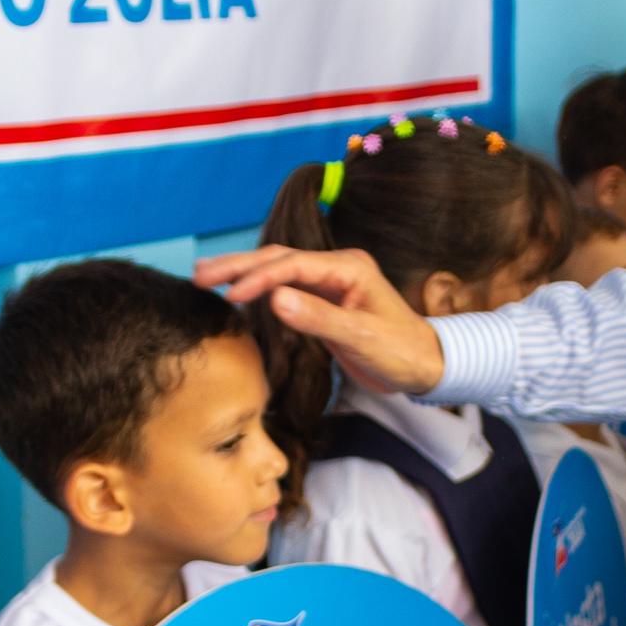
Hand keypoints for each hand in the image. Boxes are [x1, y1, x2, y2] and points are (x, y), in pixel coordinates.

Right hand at [197, 247, 444, 394]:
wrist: (427, 366)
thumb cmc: (402, 352)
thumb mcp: (361, 338)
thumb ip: (319, 318)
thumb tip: (274, 299)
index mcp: (349, 267)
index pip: (292, 265)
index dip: (258, 278)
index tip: (228, 294)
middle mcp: (337, 268)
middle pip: (279, 259)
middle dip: (238, 266)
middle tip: (198, 274)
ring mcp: (330, 283)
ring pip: (278, 271)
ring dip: (243, 273)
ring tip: (204, 276)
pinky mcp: (325, 301)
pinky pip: (285, 288)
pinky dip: (257, 289)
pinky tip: (236, 293)